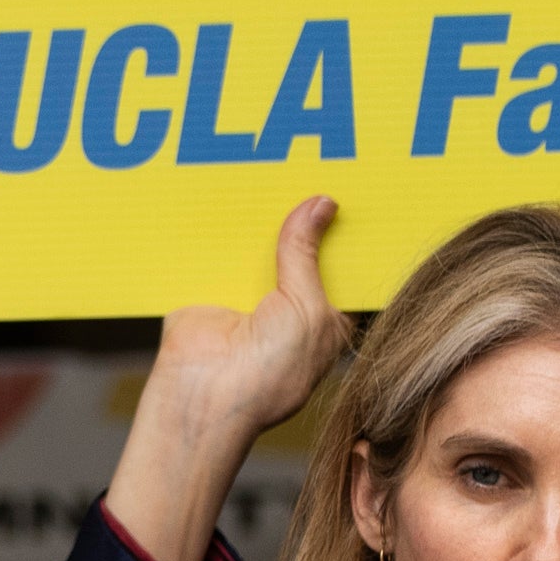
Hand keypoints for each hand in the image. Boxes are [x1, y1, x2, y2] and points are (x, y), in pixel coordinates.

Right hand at [109, 196, 341, 560]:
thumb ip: (307, 254)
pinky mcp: (211, 285)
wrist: (203, 396)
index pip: (341, 267)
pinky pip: (220, 248)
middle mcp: (287, 305)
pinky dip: (223, 227)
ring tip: (273, 167)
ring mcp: (249, 295)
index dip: (347, 234)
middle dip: (305, 217)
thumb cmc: (269, 373)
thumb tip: (320, 205)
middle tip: (316, 165)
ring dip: (263, 219)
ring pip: (262, 245)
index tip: (356, 191)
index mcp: (324, 317)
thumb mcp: (307, 308)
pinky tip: (232, 190)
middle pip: (300, 249)